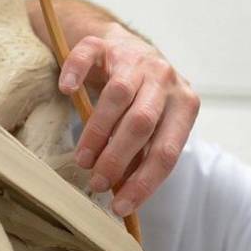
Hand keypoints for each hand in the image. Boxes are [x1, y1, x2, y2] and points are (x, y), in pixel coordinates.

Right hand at [59, 24, 198, 215]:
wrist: (125, 48)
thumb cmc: (142, 99)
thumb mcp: (154, 126)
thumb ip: (144, 154)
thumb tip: (126, 196)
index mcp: (184, 104)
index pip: (168, 151)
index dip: (144, 182)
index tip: (121, 207)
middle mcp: (165, 78)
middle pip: (142, 123)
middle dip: (118, 159)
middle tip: (98, 183)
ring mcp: (136, 57)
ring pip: (117, 95)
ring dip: (97, 132)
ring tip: (83, 160)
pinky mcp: (106, 43)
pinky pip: (88, 56)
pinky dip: (75, 74)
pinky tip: (66, 92)